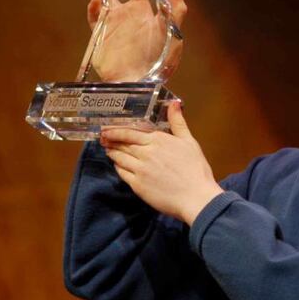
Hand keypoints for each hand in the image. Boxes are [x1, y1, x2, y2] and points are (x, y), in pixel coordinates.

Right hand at [86, 0, 186, 81]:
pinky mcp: (100, 37)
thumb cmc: (158, 61)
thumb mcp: (172, 34)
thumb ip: (175, 10)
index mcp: (144, 15)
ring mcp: (112, 26)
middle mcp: (127, 17)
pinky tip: (97, 1)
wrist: (139, 82)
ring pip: (101, 1)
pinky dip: (94, 9)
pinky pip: (94, 19)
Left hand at [101, 102, 222, 224]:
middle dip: (110, 140)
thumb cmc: (196, 169)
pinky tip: (118, 165)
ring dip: (112, 152)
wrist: (196, 197)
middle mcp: (146, 152)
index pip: (130, 132)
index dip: (116, 130)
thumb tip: (173, 103)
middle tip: (102, 138)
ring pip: (119, 158)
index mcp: (158, 140)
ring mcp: (140, 169)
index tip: (107, 128)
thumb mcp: (189, 141)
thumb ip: (178, 122)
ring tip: (108, 150)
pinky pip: (122, 173)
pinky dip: (118, 167)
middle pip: (122, 144)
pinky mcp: (137, 185)